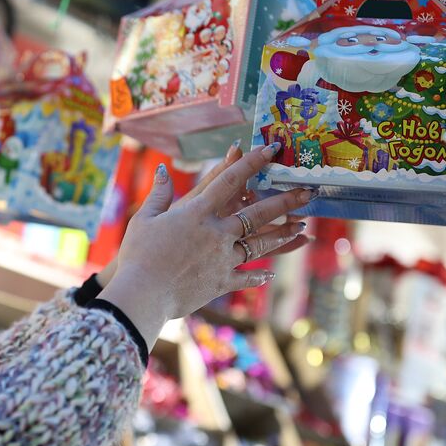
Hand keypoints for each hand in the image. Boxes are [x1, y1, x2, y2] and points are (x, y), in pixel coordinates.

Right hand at [98, 142, 313, 346]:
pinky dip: (258, 275)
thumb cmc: (138, 254)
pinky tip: (270, 273)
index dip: (252, 162)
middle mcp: (217, 233)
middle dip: (285, 200)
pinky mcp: (222, 282)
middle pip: (258, 213)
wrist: (143, 294)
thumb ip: (159, 194)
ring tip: (302, 229)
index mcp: (197, 212)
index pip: (230, 180)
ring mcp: (223, 258)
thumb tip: (165, 170)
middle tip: (307, 192)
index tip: (271, 150)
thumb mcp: (144, 219)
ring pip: (261, 244)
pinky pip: (246, 276)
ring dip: (283, 235)